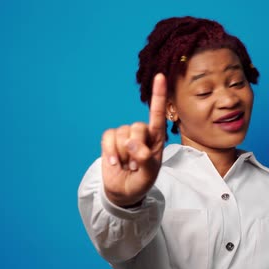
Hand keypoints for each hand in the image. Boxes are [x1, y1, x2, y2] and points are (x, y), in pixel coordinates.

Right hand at [101, 73, 166, 206]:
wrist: (123, 192)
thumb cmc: (141, 182)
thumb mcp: (149, 174)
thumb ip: (145, 158)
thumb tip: (131, 143)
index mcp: (156, 138)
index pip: (158, 114)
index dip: (158, 95)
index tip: (160, 77)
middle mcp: (142, 133)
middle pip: (137, 128)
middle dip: (134, 148)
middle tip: (135, 165)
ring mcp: (125, 135)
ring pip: (121, 133)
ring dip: (122, 154)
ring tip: (127, 165)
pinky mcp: (110, 139)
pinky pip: (108, 138)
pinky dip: (110, 152)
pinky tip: (115, 163)